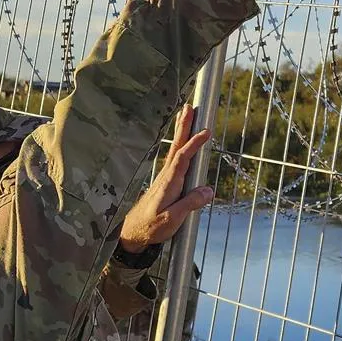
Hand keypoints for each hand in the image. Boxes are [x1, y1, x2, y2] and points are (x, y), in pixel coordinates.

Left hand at [119, 106, 215, 249]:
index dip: (194, 144)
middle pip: (176, 146)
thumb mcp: (172, 219)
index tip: (205, 131)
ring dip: (181, 131)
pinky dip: (180, 145)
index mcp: (169, 183)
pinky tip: (182, 142)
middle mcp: (166, 176)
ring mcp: (165, 178)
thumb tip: (208, 190)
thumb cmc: (151, 227)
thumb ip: (190, 204)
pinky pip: (174, 158)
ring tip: (186, 114)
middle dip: (183, 126)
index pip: (183, 158)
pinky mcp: (165, 182)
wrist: (132, 234)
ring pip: (175, 149)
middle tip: (189, 106)